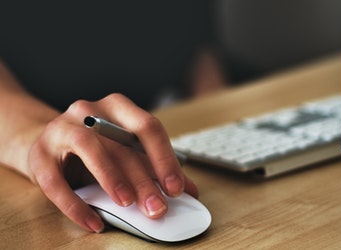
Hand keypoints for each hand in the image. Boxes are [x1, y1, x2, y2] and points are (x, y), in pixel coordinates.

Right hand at [28, 93, 197, 232]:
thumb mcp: (126, 152)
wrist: (47, 143)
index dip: (164, 158)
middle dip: (144, 179)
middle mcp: (90, 111)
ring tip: (127, 203)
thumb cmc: (96, 148)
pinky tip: (94, 222)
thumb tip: (189, 190)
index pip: (148, 127)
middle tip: (157, 207)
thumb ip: (155, 168)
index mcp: (118, 108)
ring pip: (89, 148)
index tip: (176, 188)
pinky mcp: (39, 154)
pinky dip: (76, 205)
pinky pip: (55, 182)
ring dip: (111, 178)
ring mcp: (61, 129)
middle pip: (122, 144)